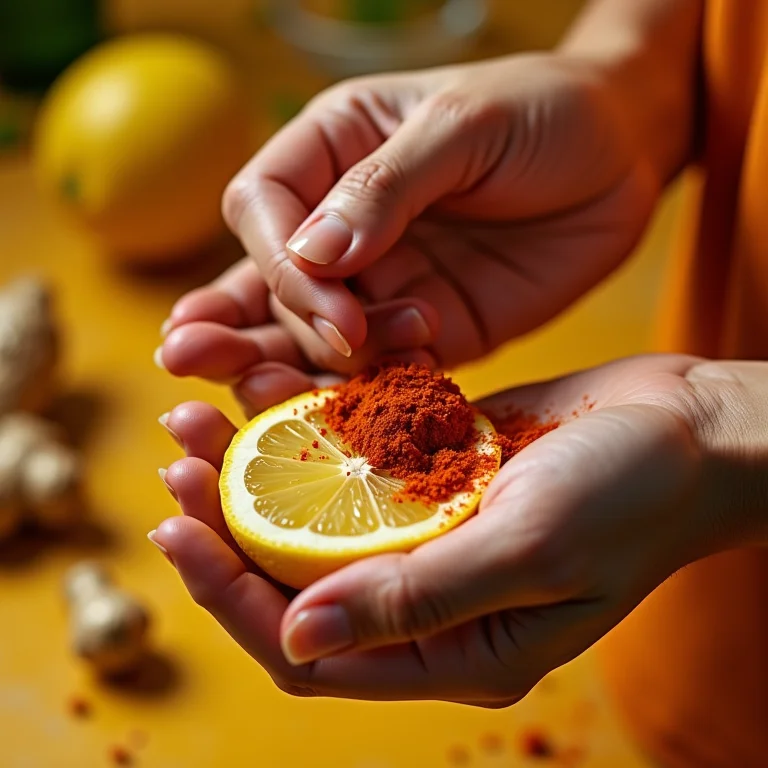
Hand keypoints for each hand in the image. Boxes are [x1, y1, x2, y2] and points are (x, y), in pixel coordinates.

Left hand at [151, 355, 762, 703]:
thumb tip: (295, 638)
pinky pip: (355, 462)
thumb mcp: (530, 552)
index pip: (309, 649)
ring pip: (314, 513)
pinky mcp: (436, 475)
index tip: (176, 531)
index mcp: (450, 649)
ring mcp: (429, 531)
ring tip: (198, 414)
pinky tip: (267, 390)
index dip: (233, 596)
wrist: (686, 430)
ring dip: (253, 467)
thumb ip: (416, 600)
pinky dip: (308, 431)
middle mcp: (428, 597)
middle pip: (298, 576)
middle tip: (173, 463)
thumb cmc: (631, 497)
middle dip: (225, 525)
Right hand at [157, 53, 659, 392]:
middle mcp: (346, 224)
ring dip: (301, 371)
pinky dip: (374, 389)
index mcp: (332, 151)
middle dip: (242, 328)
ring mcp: (384, 282)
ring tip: (287, 404)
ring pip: (318, 337)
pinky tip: (378, 399)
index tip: (331, 306)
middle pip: (272, 283)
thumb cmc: (543, 110)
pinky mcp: (429, 328)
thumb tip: (311, 256)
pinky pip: (386, 367)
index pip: (263, 208)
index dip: (279, 264)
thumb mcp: (463, 126)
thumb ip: (384, 187)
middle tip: (189, 364)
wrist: (622, 155)